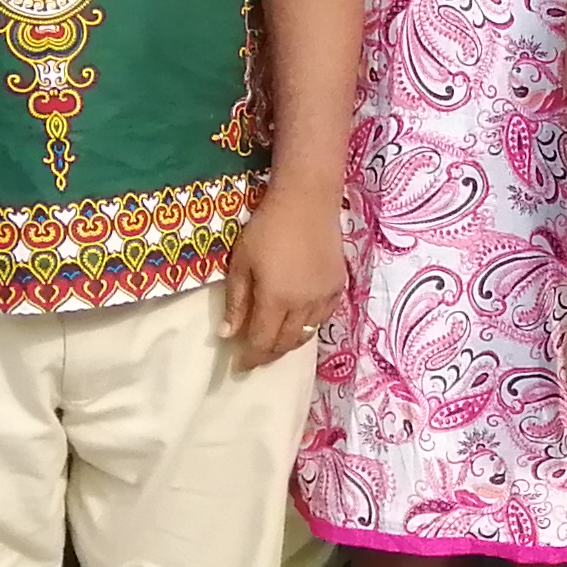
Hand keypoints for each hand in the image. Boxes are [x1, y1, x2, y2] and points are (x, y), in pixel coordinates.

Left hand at [223, 189, 342, 369]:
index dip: (250, 357)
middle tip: (255, 357)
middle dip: (269, 354)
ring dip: (290, 342)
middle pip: (287, 343)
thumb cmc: (266, 228)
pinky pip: (324, 317)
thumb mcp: (241, 263)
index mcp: (277, 299)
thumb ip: (236, 301)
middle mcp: (304, 305)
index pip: (262, 341)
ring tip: (275, 341)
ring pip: (308, 333)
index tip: (238, 365)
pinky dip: (309, 326)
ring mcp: (325, 296)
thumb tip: (228, 334)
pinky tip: (299, 321)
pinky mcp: (338, 286)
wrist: (307, 201)